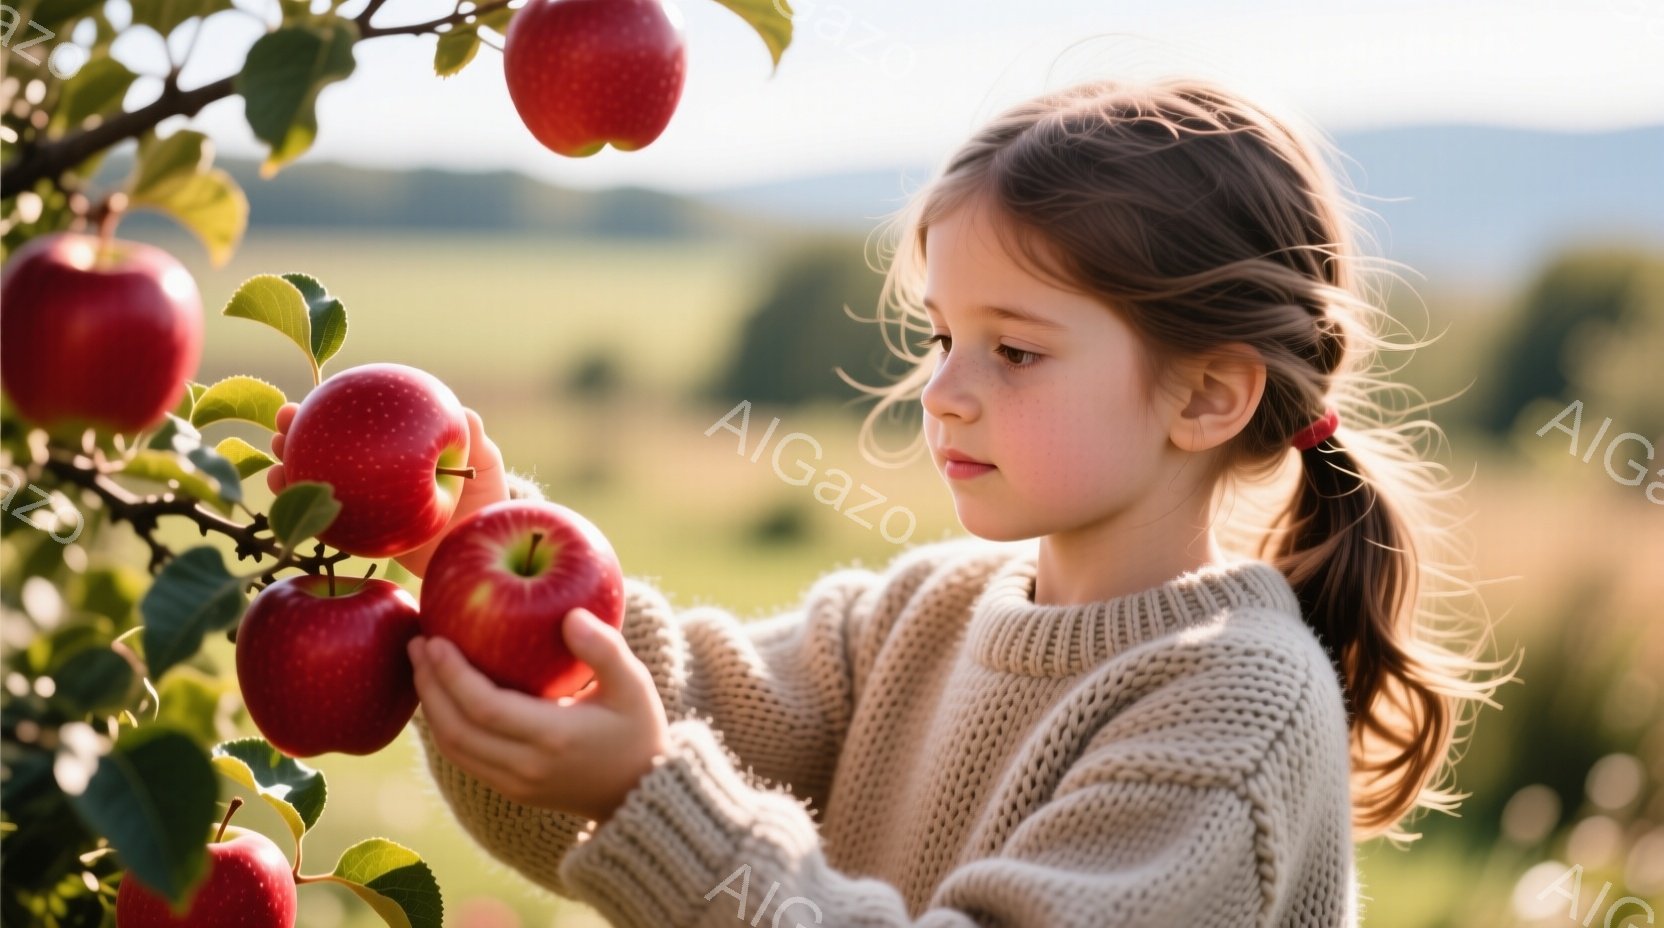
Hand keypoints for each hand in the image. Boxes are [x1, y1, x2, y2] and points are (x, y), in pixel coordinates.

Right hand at [266, 401, 508, 577]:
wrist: (480, 541)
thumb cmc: (485, 493)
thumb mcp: (484, 461)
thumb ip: (474, 437)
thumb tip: (463, 416)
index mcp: (391, 444)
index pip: (350, 418)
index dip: (321, 410)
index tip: (298, 405)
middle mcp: (370, 470)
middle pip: (322, 447)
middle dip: (292, 438)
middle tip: (279, 433)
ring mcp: (363, 502)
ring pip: (317, 485)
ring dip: (290, 478)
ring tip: (274, 474)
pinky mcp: (364, 536)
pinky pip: (333, 525)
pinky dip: (313, 519)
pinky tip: (298, 517)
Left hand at [409, 608, 670, 823]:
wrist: (638, 791)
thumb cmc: (638, 728)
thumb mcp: (634, 685)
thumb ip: (605, 649)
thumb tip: (570, 615)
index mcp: (554, 737)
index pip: (485, 707)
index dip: (452, 674)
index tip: (435, 639)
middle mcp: (527, 766)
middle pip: (457, 728)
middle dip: (429, 685)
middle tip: (416, 643)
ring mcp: (515, 783)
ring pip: (454, 747)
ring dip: (430, 706)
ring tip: (421, 665)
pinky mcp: (510, 789)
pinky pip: (463, 757)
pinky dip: (444, 724)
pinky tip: (441, 694)